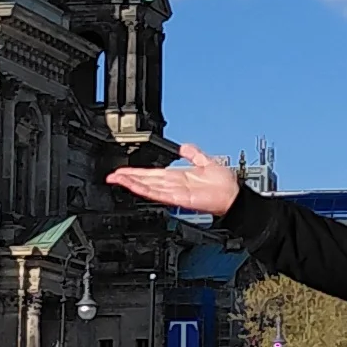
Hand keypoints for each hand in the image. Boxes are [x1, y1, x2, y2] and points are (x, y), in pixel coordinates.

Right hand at [107, 142, 239, 214]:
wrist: (234, 196)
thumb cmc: (224, 185)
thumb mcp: (205, 161)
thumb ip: (193, 153)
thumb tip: (183, 147)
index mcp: (177, 177)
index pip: (152, 174)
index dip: (136, 172)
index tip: (122, 170)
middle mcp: (173, 185)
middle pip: (145, 181)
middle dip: (128, 178)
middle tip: (111, 175)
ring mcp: (174, 193)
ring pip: (148, 187)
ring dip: (131, 183)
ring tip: (116, 179)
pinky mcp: (178, 199)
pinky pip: (158, 193)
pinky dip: (144, 189)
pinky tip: (133, 186)